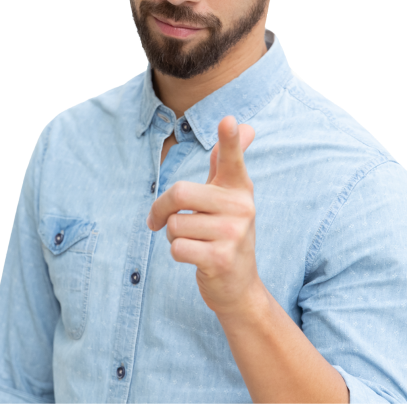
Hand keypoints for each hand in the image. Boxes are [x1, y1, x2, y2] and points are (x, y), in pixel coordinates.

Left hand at [147, 115, 260, 315]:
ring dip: (173, 235)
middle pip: (179, 193)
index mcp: (239, 188)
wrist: (239, 287)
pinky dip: (177, 253)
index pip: (232, 158)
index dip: (229, 139)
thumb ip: (226, 162)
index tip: (228, 120)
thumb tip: (246, 126)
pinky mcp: (221, 259)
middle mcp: (241, 207)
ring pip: (175, 224)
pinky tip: (196, 257)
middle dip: (161, 209)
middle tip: (161, 220)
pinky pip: (177, 247)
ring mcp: (233, 233)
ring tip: (194, 242)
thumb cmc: (226, 232)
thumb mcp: (228, 196)